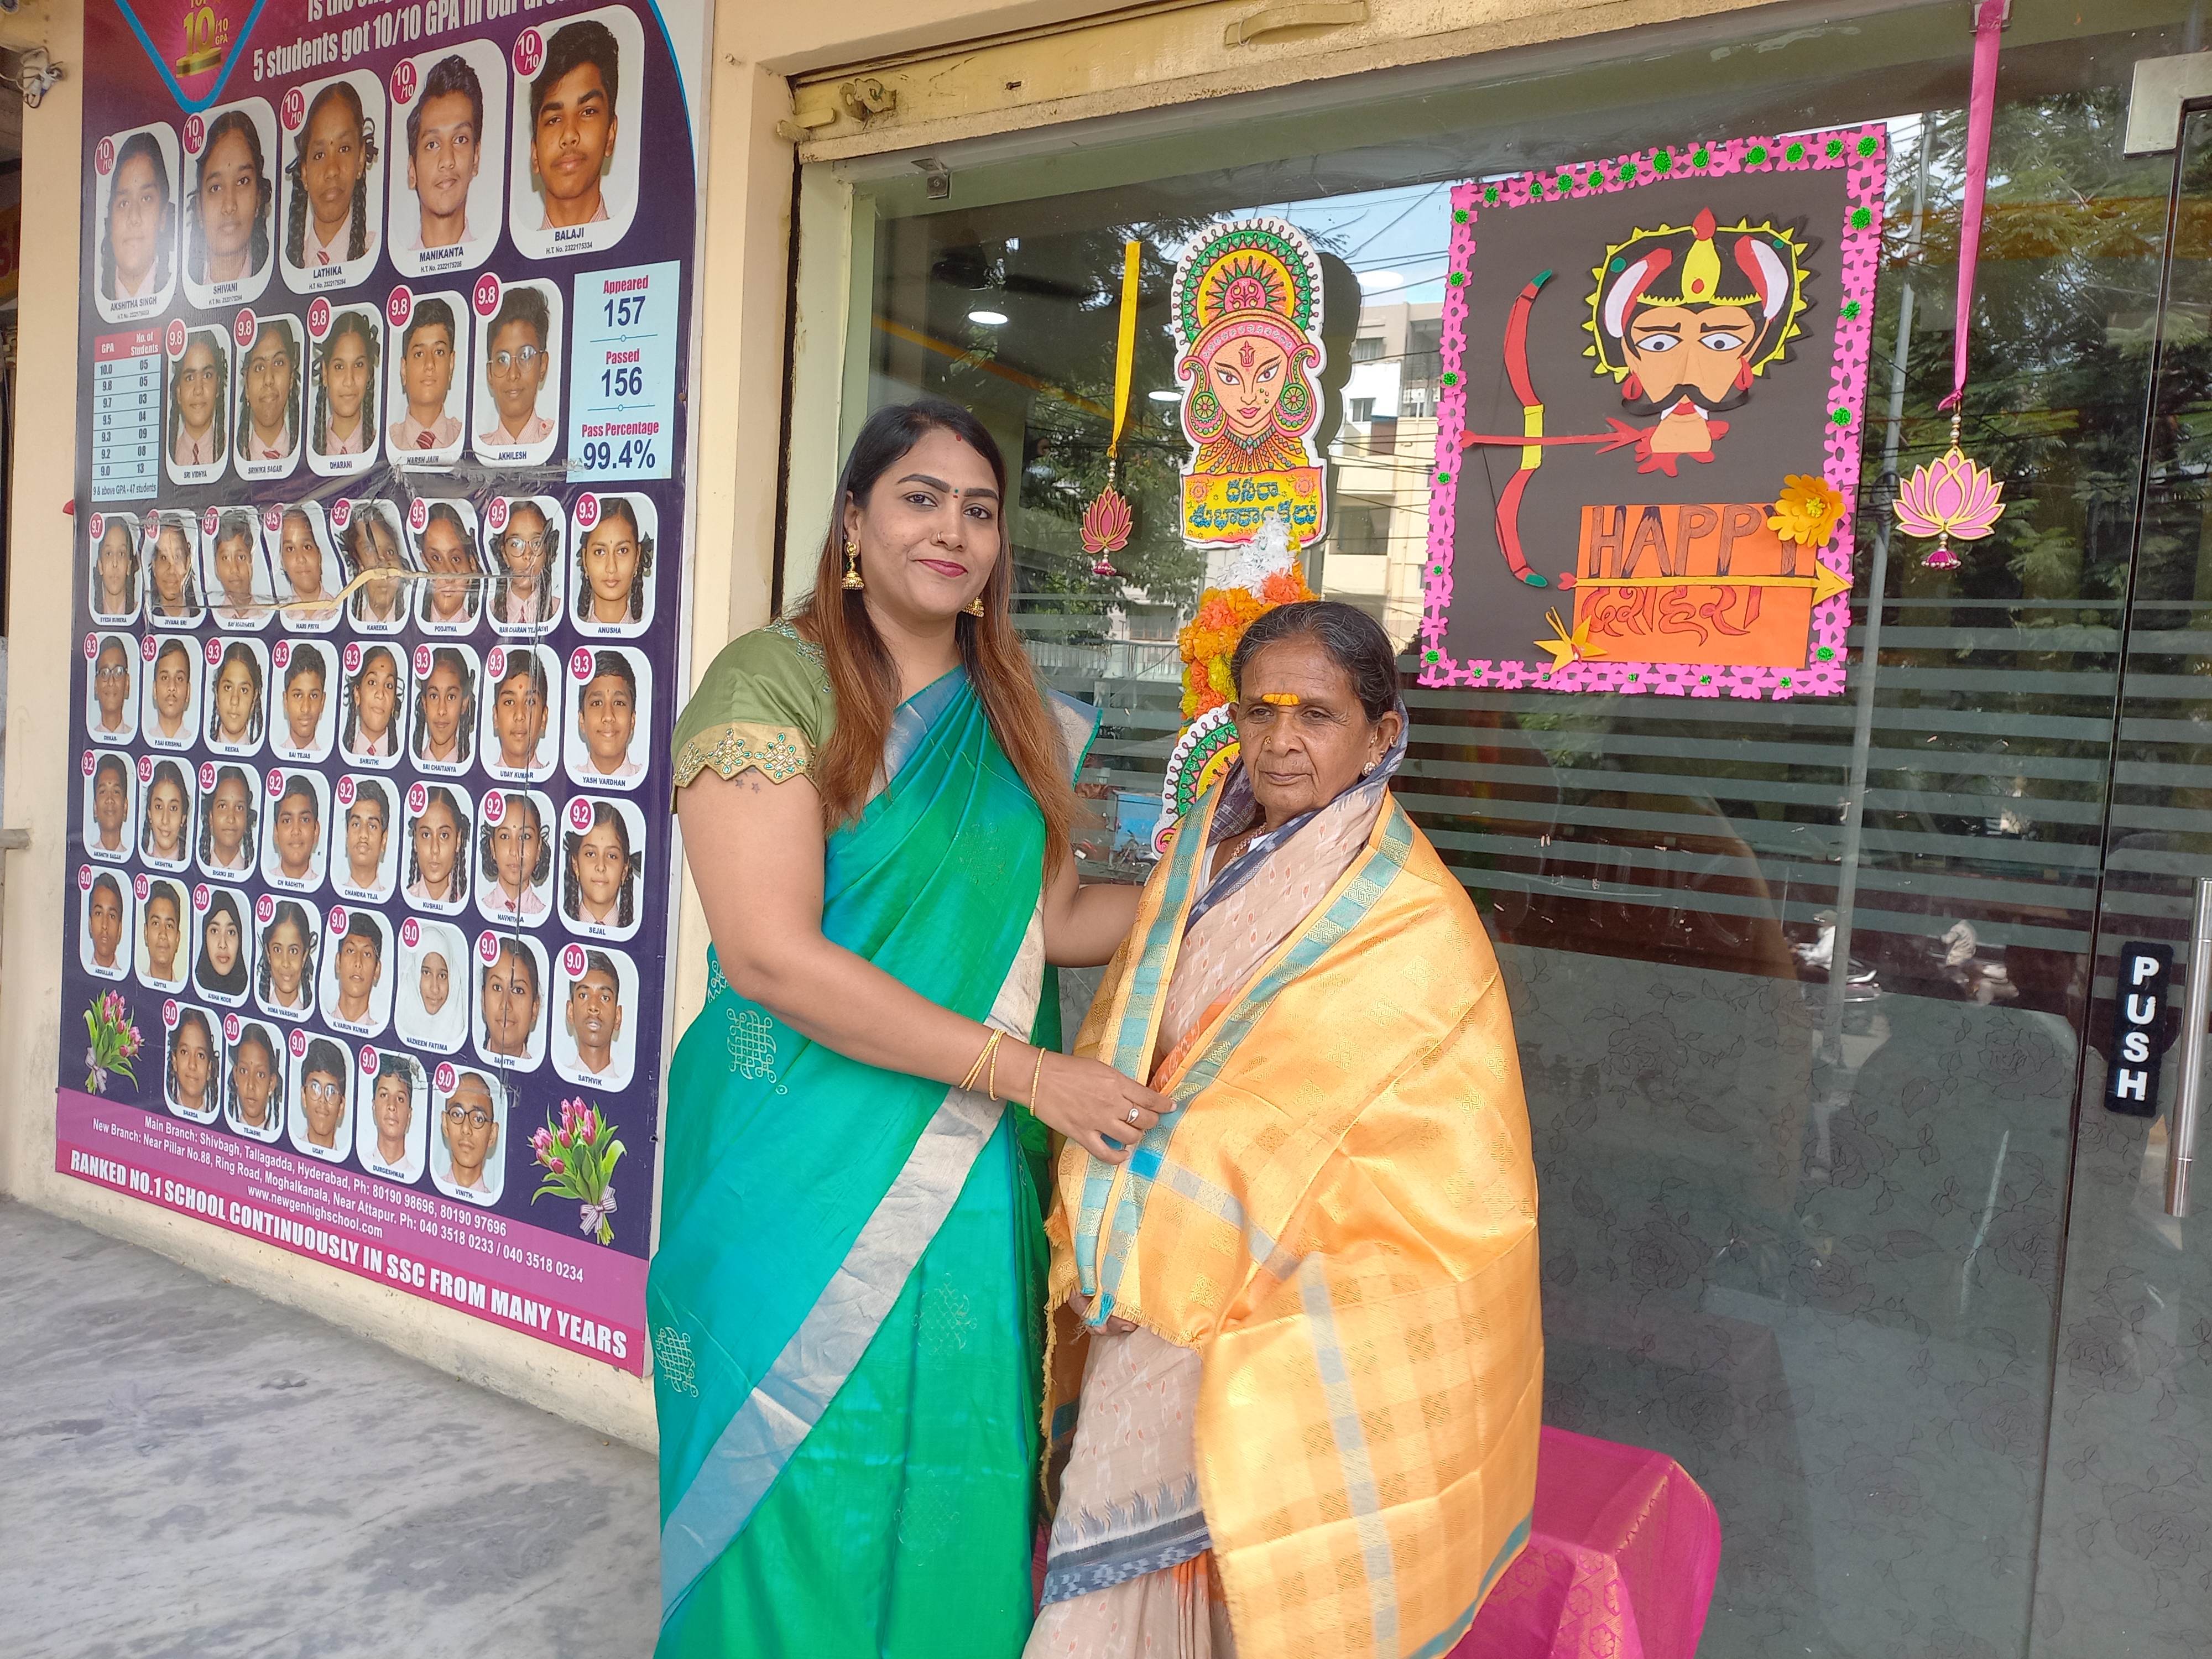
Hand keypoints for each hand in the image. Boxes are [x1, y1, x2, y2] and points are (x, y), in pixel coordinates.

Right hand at [1023, 1047, 1172, 1163]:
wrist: (1038, 1078)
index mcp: (1117, 1083)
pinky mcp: (1083, 1135)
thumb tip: (1133, 1094)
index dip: (1163, 1105)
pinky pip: (1106, 1154)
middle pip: (1145, 1119)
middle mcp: (1112, 1103)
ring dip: (1137, 1137)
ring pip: (1131, 1137)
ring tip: (1134, 1134)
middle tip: (1149, 1120)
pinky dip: (1118, 1157)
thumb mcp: (1100, 1068)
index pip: (1149, 1098)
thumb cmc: (1067, 1068)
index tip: (1171, 1107)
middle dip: (1151, 1121)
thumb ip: (1118, 1082)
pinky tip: (1122, 1154)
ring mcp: (1098, 1121)